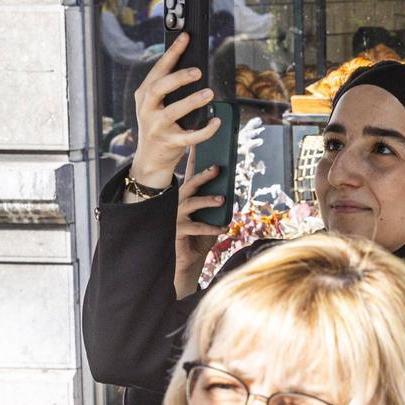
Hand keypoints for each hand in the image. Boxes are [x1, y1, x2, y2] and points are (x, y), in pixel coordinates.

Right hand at [132, 33, 219, 190]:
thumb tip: (193, 67)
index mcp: (144, 95)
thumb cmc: (158, 125)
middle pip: (158, 88)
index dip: (172, 53)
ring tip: (208, 93)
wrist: (150, 158)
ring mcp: (157, 126)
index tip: (185, 38)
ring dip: (191, 101)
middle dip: (177, 78)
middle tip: (198, 72)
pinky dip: (205, 130)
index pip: (158, 70)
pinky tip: (216, 122)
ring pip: (173, 112)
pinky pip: (190, 136)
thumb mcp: (156, 104)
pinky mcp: (170, 142)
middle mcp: (147, 109)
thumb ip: (168, 88)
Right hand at [171, 158, 226, 297]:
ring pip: (191, 203)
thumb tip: (228, 191)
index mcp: (186, 197)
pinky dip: (212, 228)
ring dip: (208, 200)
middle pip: (190, 185)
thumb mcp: (210, 218)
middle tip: (217, 168)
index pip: (190, 175)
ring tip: (222, 199)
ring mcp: (176, 216)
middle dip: (203, 175)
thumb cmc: (199, 237)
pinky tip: (225, 228)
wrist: (186, 261)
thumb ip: (216, 205)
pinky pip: (196, 227)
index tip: (198, 144)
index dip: (194, 159)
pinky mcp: (178, 231)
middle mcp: (178, 203)